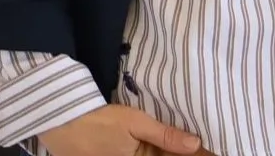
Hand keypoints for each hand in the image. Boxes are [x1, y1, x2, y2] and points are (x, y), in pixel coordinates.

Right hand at [37, 104, 202, 155]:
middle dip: (184, 153)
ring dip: (170, 150)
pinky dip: (155, 150)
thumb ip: (165, 135)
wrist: (61, 123)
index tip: (213, 151)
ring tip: (191, 147)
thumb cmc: (98, 121)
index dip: (197, 154)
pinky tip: (168, 146)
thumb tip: (196, 144)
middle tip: (206, 148)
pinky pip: (140, 155)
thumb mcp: (134, 123)